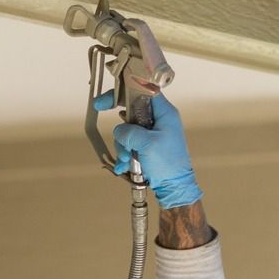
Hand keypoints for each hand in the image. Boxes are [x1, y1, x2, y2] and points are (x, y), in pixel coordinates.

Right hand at [91, 92, 201, 208]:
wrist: (174, 187)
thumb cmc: (168, 163)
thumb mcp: (148, 144)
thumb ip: (129, 132)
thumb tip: (118, 130)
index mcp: (164, 113)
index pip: (142, 91)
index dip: (122, 92)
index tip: (104, 101)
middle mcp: (158, 119)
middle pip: (130, 112)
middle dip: (122, 130)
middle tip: (113, 131)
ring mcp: (152, 133)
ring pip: (127, 130)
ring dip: (123, 146)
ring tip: (127, 161)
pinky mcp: (146, 145)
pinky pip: (129, 143)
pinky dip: (125, 154)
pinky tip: (123, 166)